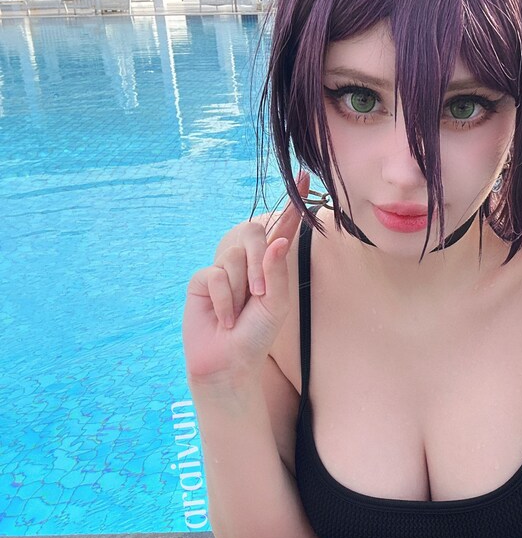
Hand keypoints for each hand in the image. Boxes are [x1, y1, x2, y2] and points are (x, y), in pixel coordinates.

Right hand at [182, 171, 310, 382]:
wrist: (229, 362)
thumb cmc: (257, 335)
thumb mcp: (276, 305)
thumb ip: (278, 272)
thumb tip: (278, 240)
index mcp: (271, 265)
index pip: (282, 227)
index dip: (292, 203)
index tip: (304, 175)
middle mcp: (247, 262)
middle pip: (253, 234)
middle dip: (259, 264)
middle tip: (258, 294)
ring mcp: (223, 269)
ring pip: (233, 258)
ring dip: (240, 291)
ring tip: (239, 314)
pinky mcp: (201, 281)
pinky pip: (215, 276)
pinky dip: (224, 302)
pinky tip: (224, 319)